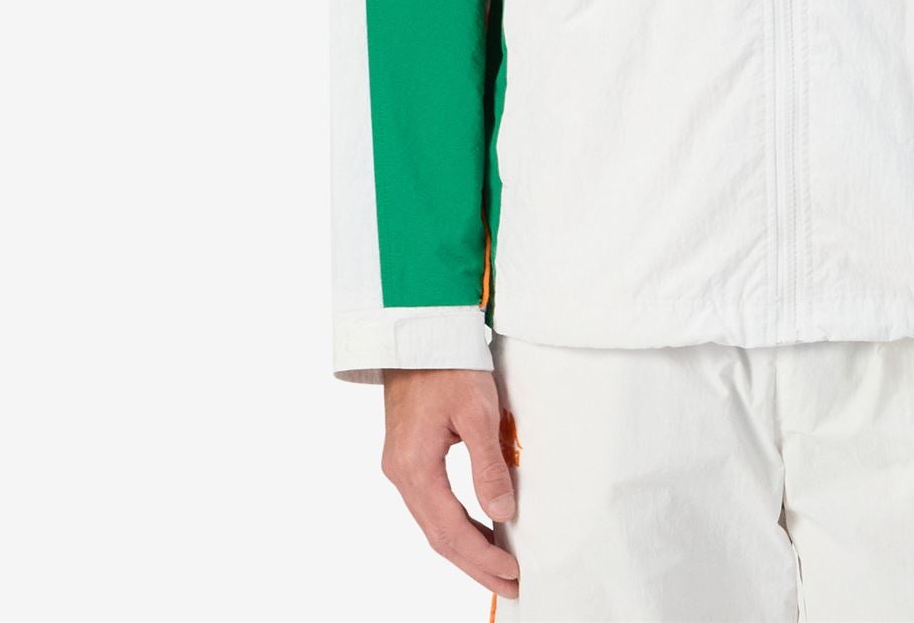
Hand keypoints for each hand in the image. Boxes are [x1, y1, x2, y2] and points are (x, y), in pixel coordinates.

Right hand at [380, 368, 519, 597]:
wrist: (419, 329)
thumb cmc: (448, 362)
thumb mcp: (477, 410)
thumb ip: (487, 464)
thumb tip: (503, 511)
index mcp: (414, 467)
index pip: (450, 530)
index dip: (482, 556)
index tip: (512, 572)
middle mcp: (401, 473)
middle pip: (438, 536)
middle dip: (475, 564)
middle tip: (509, 584)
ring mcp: (401, 465)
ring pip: (433, 523)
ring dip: (466, 547)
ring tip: (498, 566)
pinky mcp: (408, 455)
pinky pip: (432, 504)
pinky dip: (455, 523)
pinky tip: (477, 527)